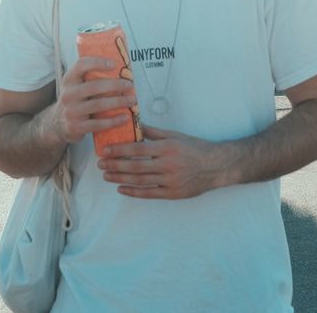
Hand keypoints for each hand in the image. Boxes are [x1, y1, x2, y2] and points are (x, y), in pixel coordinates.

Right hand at [47, 56, 136, 144]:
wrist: (57, 124)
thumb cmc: (75, 100)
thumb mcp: (76, 86)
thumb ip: (91, 78)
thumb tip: (121, 69)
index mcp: (69, 80)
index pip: (81, 65)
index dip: (97, 62)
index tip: (114, 64)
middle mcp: (68, 94)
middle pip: (94, 86)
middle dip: (115, 85)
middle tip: (129, 85)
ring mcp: (71, 111)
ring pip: (98, 105)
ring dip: (118, 102)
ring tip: (132, 101)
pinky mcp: (75, 127)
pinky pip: (98, 124)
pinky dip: (114, 121)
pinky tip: (125, 117)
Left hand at [97, 125, 232, 199]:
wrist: (216, 166)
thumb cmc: (195, 148)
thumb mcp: (175, 136)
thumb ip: (154, 132)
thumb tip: (136, 123)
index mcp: (167, 148)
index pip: (138, 150)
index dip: (119, 150)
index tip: (106, 150)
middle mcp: (168, 165)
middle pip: (135, 166)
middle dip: (115, 165)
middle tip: (100, 163)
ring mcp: (170, 181)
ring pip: (139, 180)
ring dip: (120, 178)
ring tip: (106, 175)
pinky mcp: (172, 193)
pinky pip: (149, 193)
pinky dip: (133, 191)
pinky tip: (121, 188)